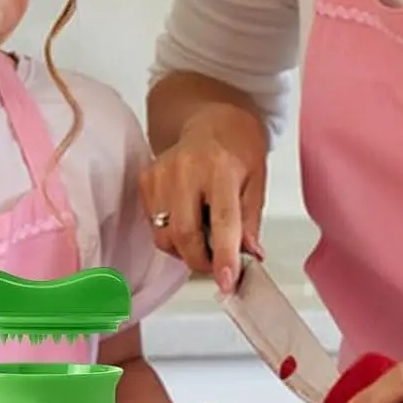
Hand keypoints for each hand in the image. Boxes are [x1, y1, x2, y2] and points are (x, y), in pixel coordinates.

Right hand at [140, 101, 269, 291]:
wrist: (211, 121)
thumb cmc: (237, 148)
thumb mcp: (257, 181)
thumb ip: (251, 223)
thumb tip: (250, 257)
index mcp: (220, 167)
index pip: (222, 219)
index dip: (224, 254)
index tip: (226, 280)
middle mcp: (185, 169)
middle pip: (185, 234)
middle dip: (202, 261)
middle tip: (218, 266)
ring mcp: (160, 174)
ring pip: (165, 236)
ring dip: (186, 250)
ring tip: (205, 237)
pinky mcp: (145, 181)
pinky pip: (154, 226)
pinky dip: (172, 234)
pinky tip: (188, 218)